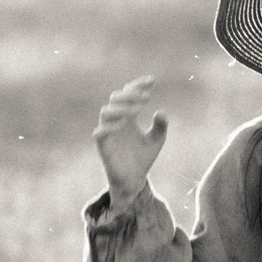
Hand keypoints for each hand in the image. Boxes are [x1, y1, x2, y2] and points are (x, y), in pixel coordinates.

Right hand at [94, 76, 167, 203]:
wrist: (134, 180)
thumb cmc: (143, 158)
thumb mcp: (157, 140)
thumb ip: (161, 126)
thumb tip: (161, 112)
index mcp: (128, 117)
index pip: (129, 94)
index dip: (138, 85)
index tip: (152, 81)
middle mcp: (116, 121)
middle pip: (116, 98)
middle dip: (130, 95)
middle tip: (146, 97)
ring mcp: (109, 133)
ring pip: (106, 112)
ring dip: (121, 108)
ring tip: (137, 109)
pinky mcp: (104, 147)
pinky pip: (100, 132)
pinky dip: (109, 126)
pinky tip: (124, 125)